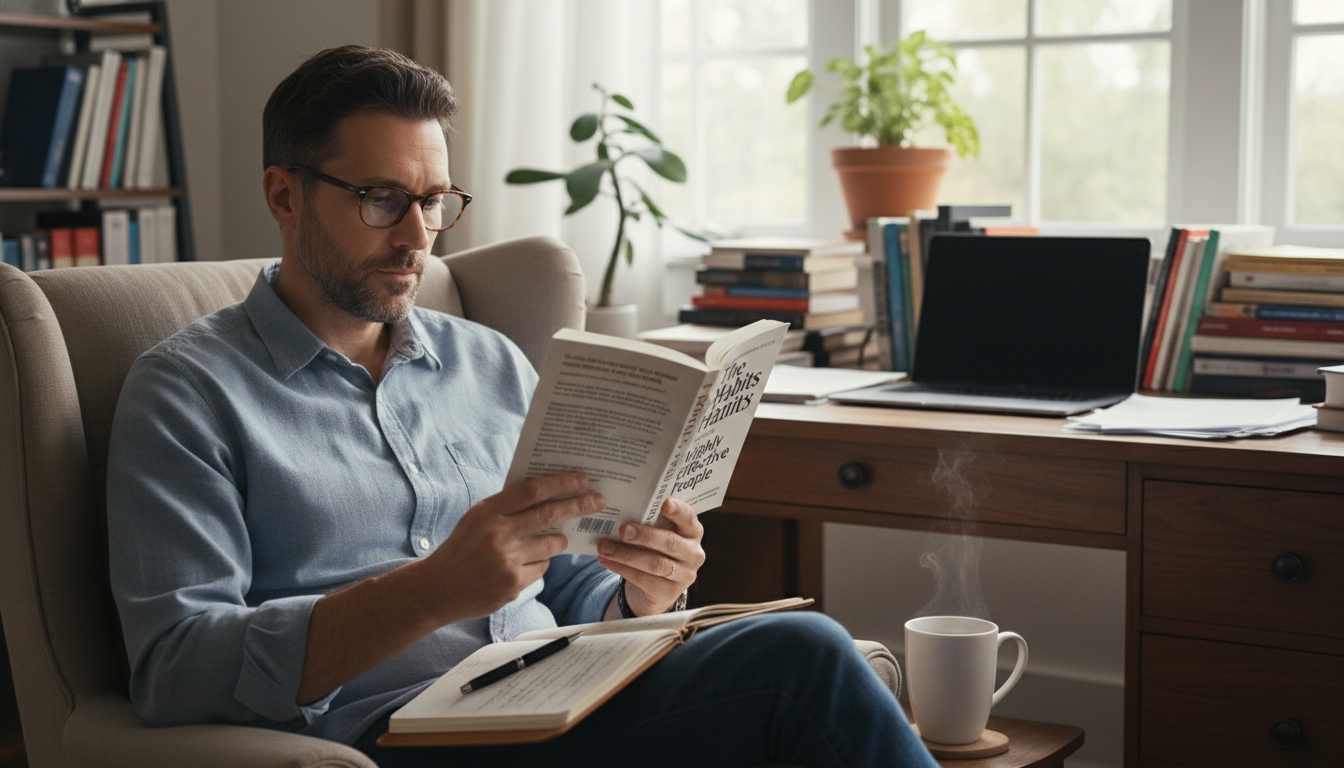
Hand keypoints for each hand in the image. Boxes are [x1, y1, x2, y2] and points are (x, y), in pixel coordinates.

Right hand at [420, 472, 602, 623]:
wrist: (438, 589)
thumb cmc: (461, 548)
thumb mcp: (477, 519)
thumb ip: (506, 507)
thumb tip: (547, 492)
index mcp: (488, 512)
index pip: (532, 490)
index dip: (560, 482)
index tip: (581, 479)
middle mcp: (499, 534)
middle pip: (550, 513)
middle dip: (578, 505)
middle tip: (597, 500)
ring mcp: (508, 560)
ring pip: (552, 544)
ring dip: (558, 539)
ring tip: (554, 538)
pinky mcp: (514, 584)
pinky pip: (542, 568)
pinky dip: (539, 564)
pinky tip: (521, 565)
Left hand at [597, 497, 704, 615]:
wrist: (655, 588)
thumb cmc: (655, 550)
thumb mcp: (657, 533)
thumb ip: (648, 522)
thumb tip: (621, 509)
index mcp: (692, 531)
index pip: (688, 517)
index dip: (678, 510)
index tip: (664, 502)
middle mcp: (694, 553)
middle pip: (670, 542)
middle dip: (645, 535)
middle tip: (623, 530)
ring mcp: (684, 575)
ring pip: (655, 563)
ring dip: (626, 554)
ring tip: (605, 547)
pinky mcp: (669, 592)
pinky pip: (644, 579)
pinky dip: (622, 569)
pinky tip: (607, 561)